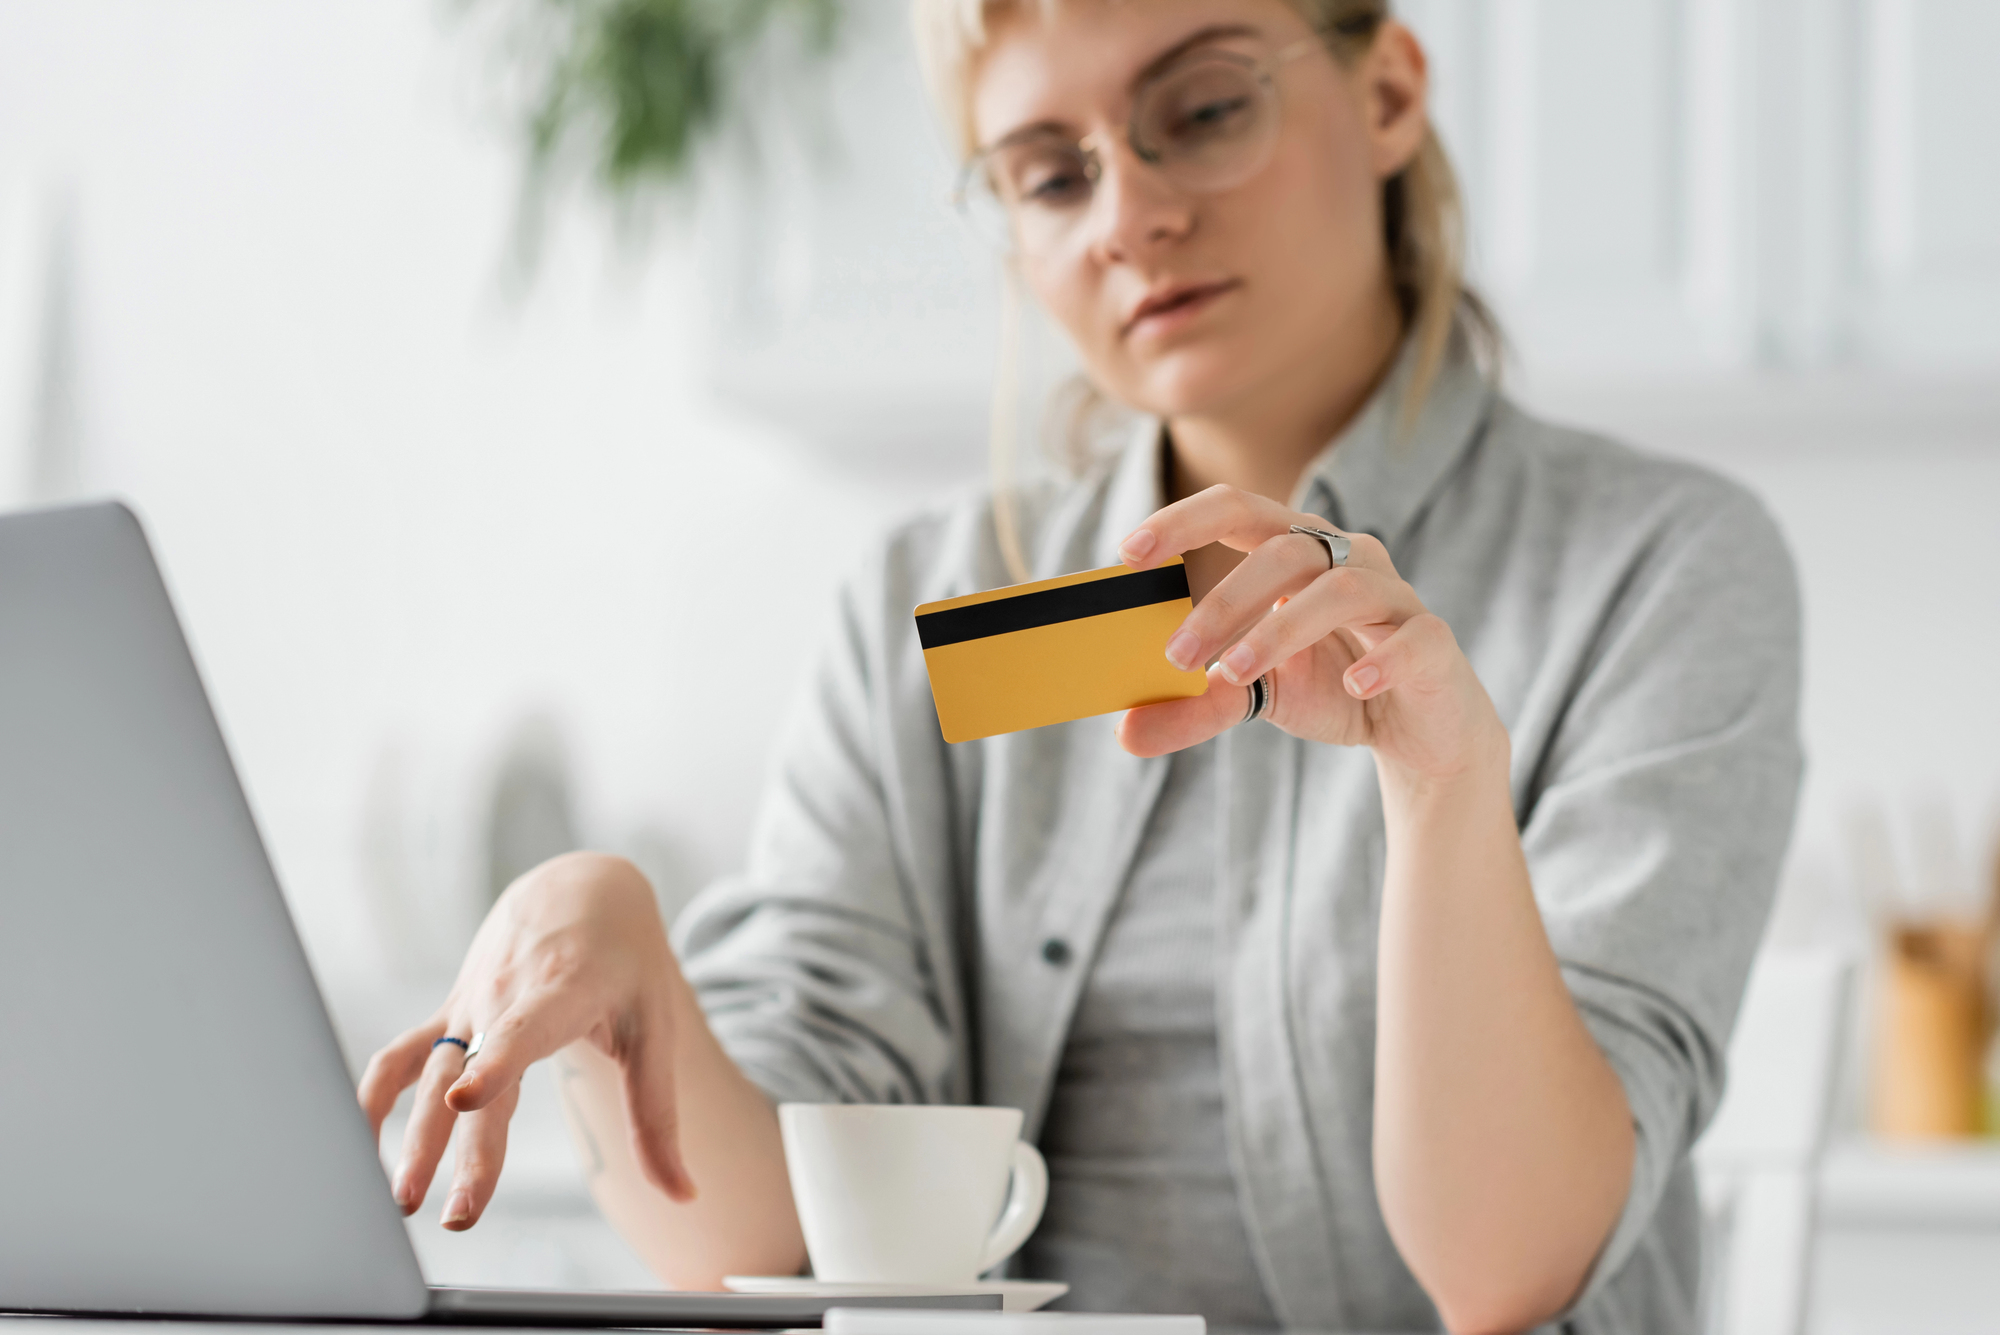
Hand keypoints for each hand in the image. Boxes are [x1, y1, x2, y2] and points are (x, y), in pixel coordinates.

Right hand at [357, 852, 695, 1231]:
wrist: (580, 890)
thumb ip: (657, 1117)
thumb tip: (684, 1193)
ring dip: (409, 1135)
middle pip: (472, 1075)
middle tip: (453, 1214)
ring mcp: (471, 1004)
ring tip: (403, 1199)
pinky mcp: (452, 1013)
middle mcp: (505, 996)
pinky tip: (358, 1144)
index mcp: (562, 990)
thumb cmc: (626, 962)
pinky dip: (375, 1095)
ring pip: (428, 1071)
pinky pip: (402, 1055)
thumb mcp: (655, 1029)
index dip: (495, 1063)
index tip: (465, 1098)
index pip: (524, 1030)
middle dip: (457, 1146)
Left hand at [1113, 485, 1506, 783]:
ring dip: (1280, 629)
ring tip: (1234, 675)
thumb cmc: (1336, 689)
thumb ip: (1195, 706)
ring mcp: (1395, 597)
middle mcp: (1347, 559)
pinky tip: (1355, 686)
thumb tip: (1124, 733)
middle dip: (1224, 600)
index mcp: (1297, 552)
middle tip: (1176, 655)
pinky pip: (1412, 639)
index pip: (1237, 510)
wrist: (1419, 733)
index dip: (1184, 520)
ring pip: (1341, 587)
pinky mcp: (1434, 643)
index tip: (1128, 553)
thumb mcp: (1256, 697)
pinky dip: (1382, 660)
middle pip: (1285, 546)